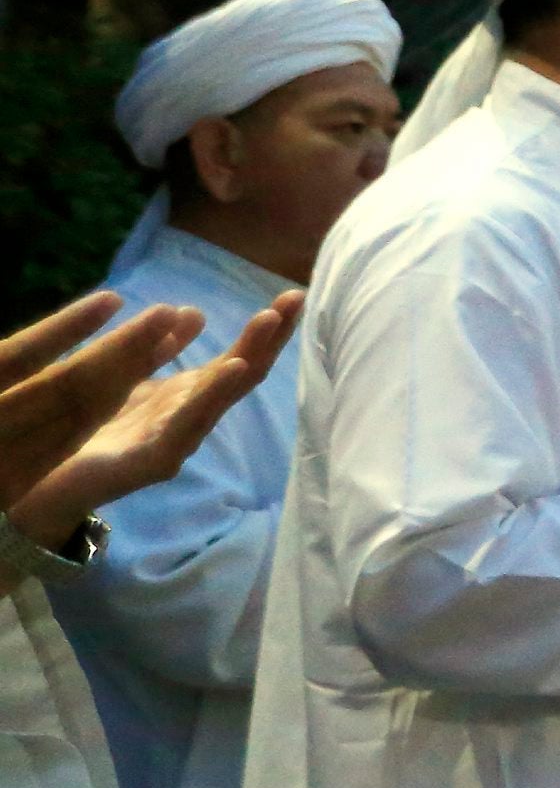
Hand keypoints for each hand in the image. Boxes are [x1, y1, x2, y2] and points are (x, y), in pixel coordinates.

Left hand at [10, 294, 299, 542]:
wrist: (37, 493)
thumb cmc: (80, 437)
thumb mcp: (122, 382)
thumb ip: (155, 351)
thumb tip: (193, 312)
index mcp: (181, 398)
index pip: (235, 360)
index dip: (263, 331)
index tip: (290, 294)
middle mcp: (186, 419)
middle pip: (238, 376)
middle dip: (268, 339)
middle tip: (294, 299)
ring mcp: (173, 443)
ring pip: (218, 400)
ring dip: (247, 359)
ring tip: (269, 323)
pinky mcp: (149, 463)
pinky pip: (185, 427)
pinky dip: (211, 397)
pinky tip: (230, 372)